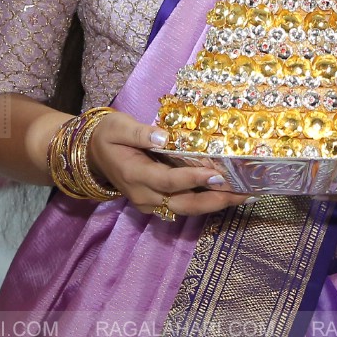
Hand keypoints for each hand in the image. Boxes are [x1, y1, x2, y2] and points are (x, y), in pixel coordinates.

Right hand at [87, 111, 249, 217]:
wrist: (91, 155)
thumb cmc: (107, 136)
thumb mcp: (117, 127)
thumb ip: (139, 132)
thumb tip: (164, 136)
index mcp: (135, 175)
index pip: (168, 181)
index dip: (194, 178)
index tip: (218, 173)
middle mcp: (144, 196)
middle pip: (184, 204)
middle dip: (216, 200)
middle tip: (245, 192)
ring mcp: (150, 203)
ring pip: (187, 209)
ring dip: (216, 204)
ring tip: (244, 195)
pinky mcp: (156, 204)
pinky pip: (183, 206)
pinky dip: (206, 202)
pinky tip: (226, 194)